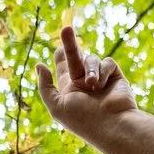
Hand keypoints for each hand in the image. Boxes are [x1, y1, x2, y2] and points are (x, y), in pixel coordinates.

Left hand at [35, 25, 137, 142]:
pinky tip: (102, 85)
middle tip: (66, 28)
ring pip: (91, 59)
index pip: (63, 65)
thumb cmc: (83, 118)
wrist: (112, 124)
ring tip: (92, 85)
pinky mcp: (114, 75)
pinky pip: (106, 62)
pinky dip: (102, 71)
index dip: (59, 55)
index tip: (56, 49)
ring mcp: (100, 78)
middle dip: (69, 43)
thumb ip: (45, 86)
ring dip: (90, 70)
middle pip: (74, 55)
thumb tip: (39, 65)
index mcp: (69, 88)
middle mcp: (84, 81)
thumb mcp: (56, 106)